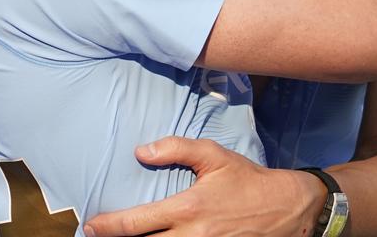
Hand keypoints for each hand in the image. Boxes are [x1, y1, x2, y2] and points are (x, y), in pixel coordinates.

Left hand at [84, 137, 323, 236]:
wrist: (286, 208)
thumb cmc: (246, 179)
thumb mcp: (214, 156)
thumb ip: (176, 149)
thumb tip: (141, 152)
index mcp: (187, 209)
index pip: (136, 223)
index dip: (108, 226)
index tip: (91, 224)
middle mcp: (192, 236)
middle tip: (96, 236)